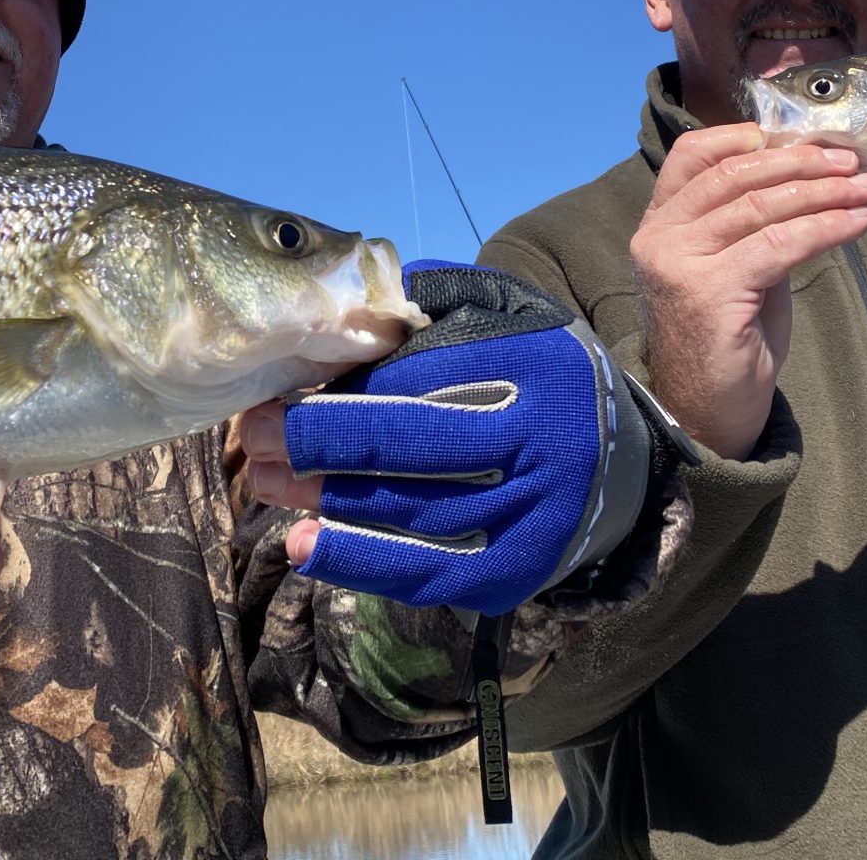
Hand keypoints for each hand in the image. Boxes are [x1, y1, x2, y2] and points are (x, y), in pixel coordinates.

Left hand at [243, 262, 657, 615]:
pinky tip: (303, 545)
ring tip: (261, 479)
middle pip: (410, 442)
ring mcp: (532, 517)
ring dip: (321, 498)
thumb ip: (435, 299)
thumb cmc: (534, 377)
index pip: (420, 374)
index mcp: (535, 366)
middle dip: (317, 437)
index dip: (341, 379)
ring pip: (407, 510)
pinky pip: (424, 571)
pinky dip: (357, 562)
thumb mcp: (504, 315)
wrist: (614, 466)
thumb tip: (349, 293)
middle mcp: (543, 444)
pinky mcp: (515, 573)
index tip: (279, 380)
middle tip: (251, 431)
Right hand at [633, 123, 866, 458]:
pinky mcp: (708, 292)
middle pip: (734, 176)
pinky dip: (824, 228)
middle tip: (850, 162)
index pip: (692, 157)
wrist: (706, 416)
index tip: (801, 137)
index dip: (745, 136)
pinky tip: (856, 223)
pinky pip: (778, 245)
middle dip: (800, 162)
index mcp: (658, 225)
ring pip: (759, 207)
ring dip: (822, 192)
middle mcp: (659, 238)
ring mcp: (678, 264)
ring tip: (866, 188)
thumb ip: (752, 225)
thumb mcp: (734, 268)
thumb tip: (811, 178)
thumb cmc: (727, 343)